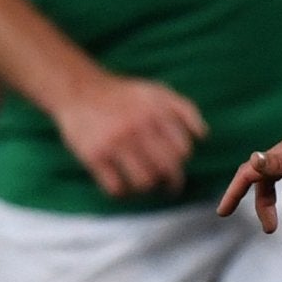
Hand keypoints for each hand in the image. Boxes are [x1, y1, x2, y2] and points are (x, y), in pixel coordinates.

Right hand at [52, 71, 207, 197]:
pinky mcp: (94, 156)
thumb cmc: (124, 95)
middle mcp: (137, 127)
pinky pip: (117, 188)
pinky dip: (124, 192)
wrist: (79, 90)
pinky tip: (124, 185)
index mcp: (155, 112)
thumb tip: (203, 137)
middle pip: (168, 169)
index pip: (183, 150)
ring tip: (147, 184)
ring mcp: (114, 142)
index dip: (182, 160)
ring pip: (145, 182)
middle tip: (170, 187)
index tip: (176, 163)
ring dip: (149, 188)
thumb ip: (184, 109)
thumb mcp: (157, 92)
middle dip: (173, 182)